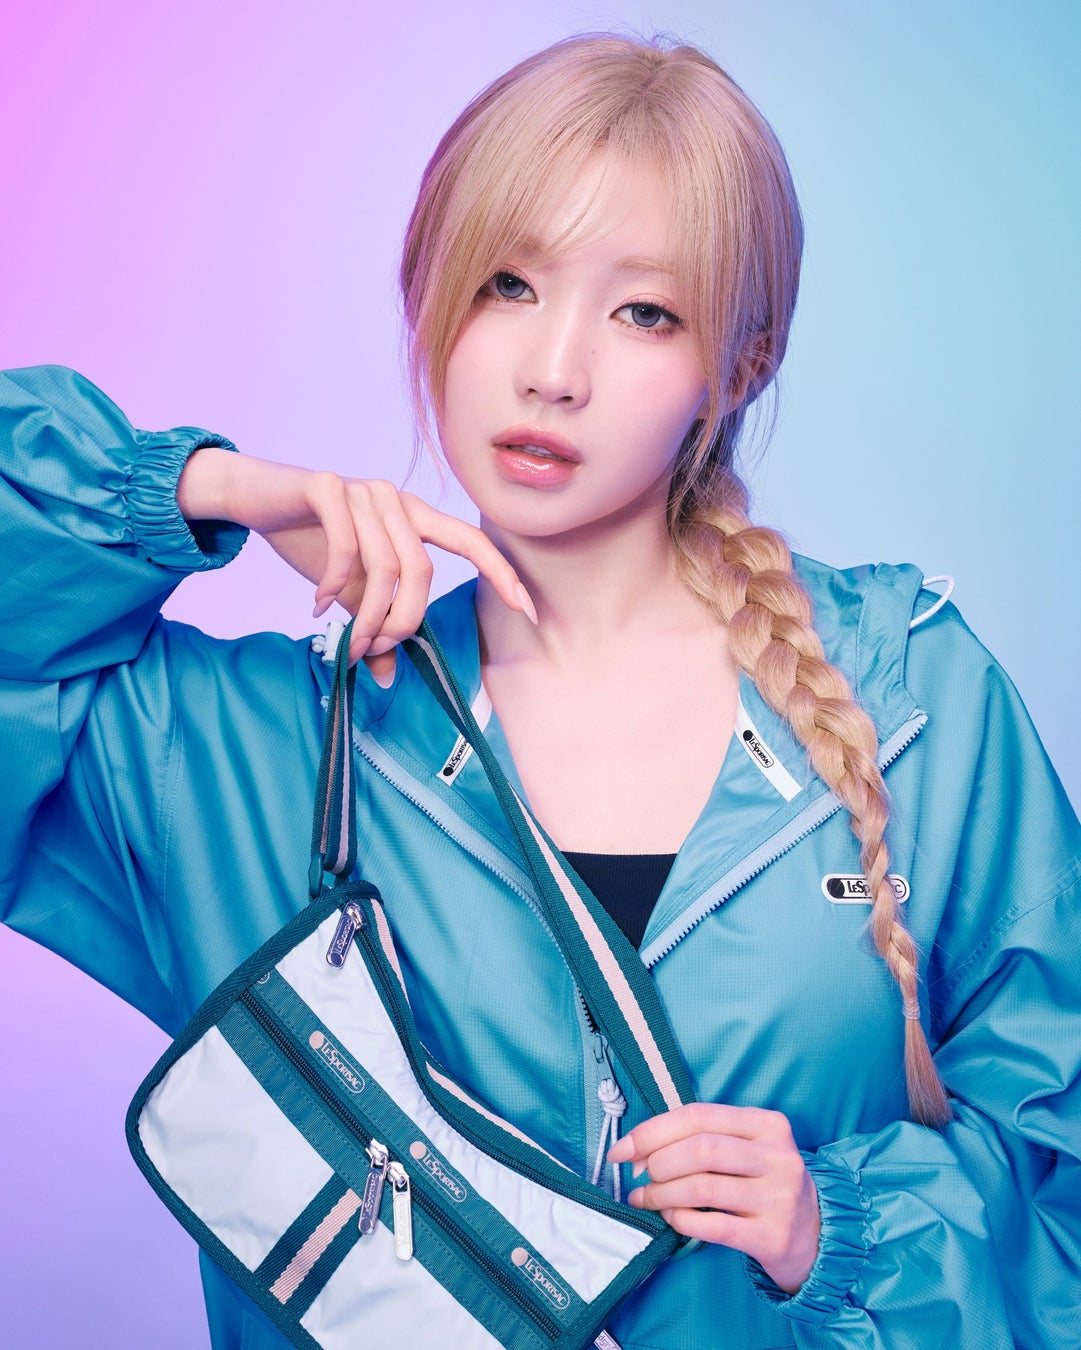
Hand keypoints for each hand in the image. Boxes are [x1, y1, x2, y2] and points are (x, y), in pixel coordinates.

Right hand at [177, 448, 534, 671]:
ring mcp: (365, 489)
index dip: (502, 574)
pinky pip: (346, 548)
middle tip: (373, 651)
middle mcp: (397, 499)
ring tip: (346, 641)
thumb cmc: (310, 540)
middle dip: (402, 622)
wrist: (255, 499)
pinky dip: (333, 586)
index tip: (529, 611)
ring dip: (367, 615)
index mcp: (414, 517)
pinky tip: (316, 605)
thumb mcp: (348, 591)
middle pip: (423, 571)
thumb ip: (373, 622)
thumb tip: (386, 675)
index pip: (471, 542)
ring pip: (386, 567)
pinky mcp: (329, 487)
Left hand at [607, 1103, 820, 1294]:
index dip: (654, 1131)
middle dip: (657, 1163)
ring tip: (645, 1199)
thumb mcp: (748, 1147)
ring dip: (662, 1194)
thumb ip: (703, 1138)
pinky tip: (671, 1218)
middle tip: (638, 1177)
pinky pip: (713, 1226)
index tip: (623, 1149)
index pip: (699, 1116)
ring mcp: (779, 1198)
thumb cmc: (764, 1182)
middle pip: (700, 1150)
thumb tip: (638, 1149)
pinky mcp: (773, 1236)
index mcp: (768, 1124)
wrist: (816, 1233)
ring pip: (702, 1188)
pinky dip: (682, 1220)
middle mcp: (778, 1157)